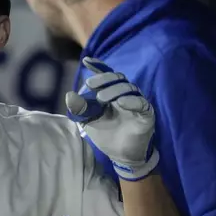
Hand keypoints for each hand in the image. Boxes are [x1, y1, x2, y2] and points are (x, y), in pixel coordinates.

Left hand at [66, 57, 158, 180]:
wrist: (120, 155)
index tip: (86, 60)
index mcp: (110, 93)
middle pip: (117, 78)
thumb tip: (69, 95)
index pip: (105, 75)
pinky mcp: (146, 113)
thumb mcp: (88, 120)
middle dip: (103, 78)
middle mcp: (124, 94)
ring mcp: (136, 102)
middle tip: (90, 84)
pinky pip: (141, 102)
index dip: (98, 66)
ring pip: (128, 87)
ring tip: (101, 98)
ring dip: (114, 90)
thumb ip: (80, 108)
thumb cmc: (106, 133)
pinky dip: (131, 100)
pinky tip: (121, 102)